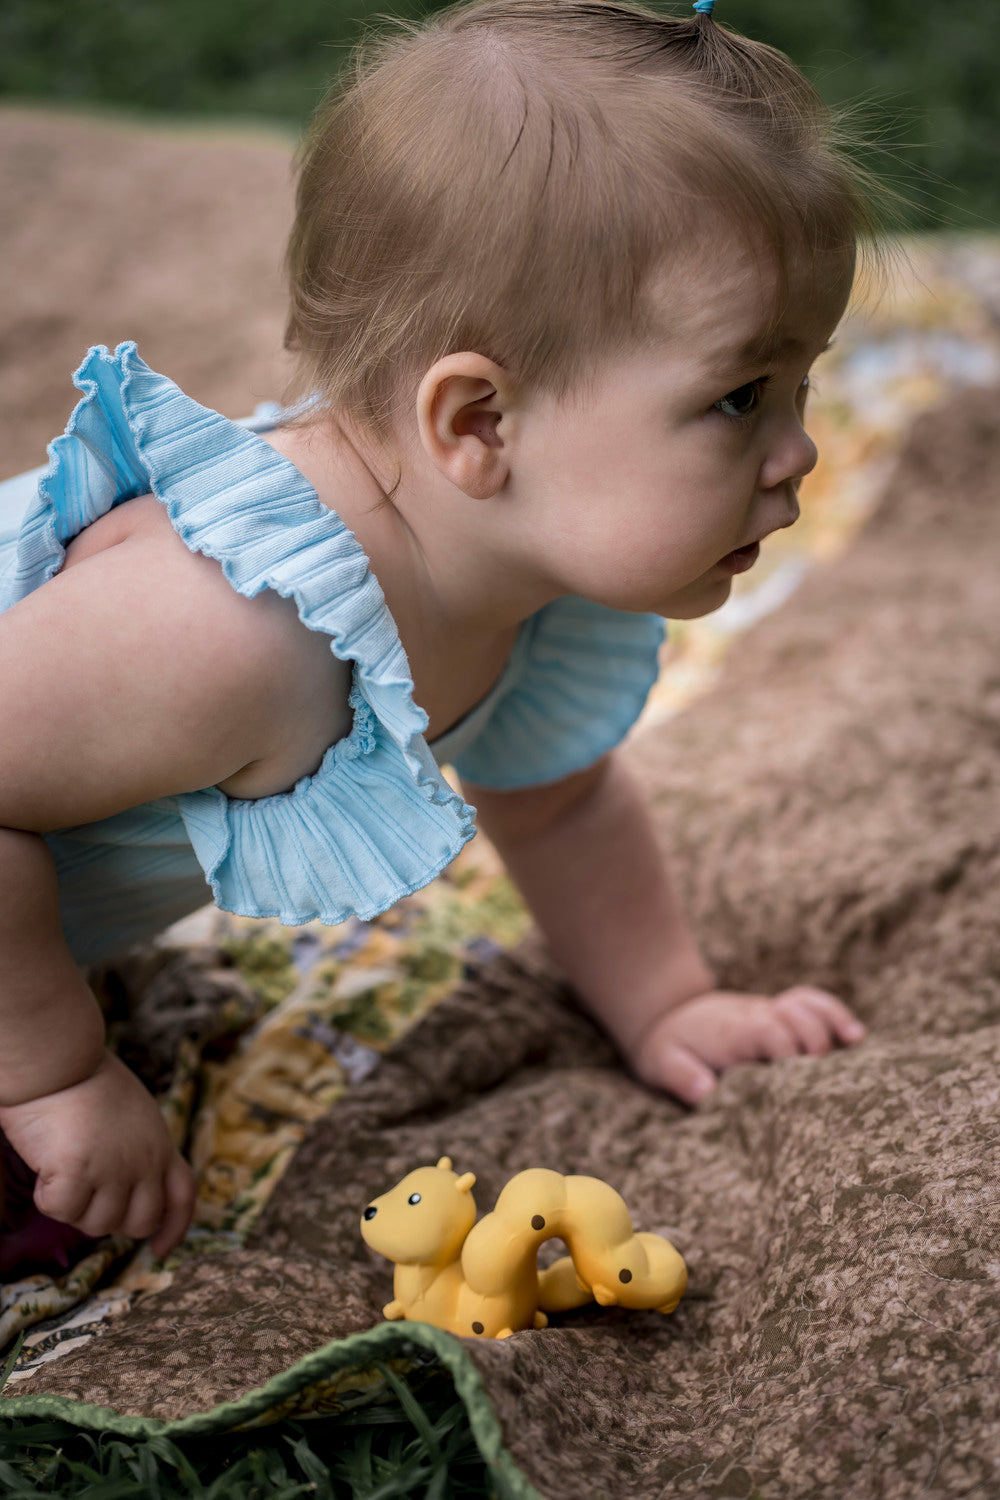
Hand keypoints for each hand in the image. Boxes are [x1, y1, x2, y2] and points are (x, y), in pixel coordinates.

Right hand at [0, 1051, 195, 1257]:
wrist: (60, 1058)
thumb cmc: (87, 1079)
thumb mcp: (133, 1113)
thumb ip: (138, 1149)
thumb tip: (128, 1190)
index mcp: (160, 1144)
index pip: (182, 1196)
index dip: (174, 1228)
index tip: (159, 1250)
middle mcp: (145, 1161)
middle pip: (138, 1223)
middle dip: (110, 1219)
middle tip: (84, 1193)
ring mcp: (114, 1169)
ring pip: (97, 1224)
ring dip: (75, 1206)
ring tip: (63, 1164)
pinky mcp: (78, 1172)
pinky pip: (60, 1210)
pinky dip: (47, 1195)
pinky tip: (46, 1163)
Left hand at [630, 986, 865, 1106]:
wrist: (668, 1015)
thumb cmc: (669, 1047)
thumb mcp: (662, 1063)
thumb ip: (681, 1076)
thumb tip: (704, 1092)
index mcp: (732, 1032)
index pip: (768, 1031)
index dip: (788, 1051)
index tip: (797, 1079)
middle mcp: (756, 1016)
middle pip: (796, 1018)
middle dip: (815, 1043)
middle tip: (822, 1077)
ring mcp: (771, 1012)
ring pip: (808, 1005)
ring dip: (832, 1021)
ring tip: (855, 1044)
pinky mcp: (781, 1014)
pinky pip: (812, 1003)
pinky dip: (834, 1013)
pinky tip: (855, 1036)